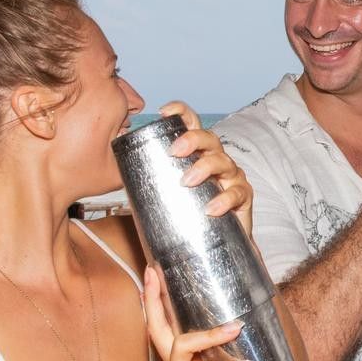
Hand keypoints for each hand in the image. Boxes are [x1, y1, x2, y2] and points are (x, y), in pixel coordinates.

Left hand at [160, 101, 253, 234]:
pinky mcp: (243, 197)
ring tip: (187, 181)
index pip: (192, 126)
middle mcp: (216, 161)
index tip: (163, 112)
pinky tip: (210, 209)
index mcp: (197, 155)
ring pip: (224, 162)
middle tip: (174, 151)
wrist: (216, 247)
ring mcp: (232, 178)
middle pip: (209, 139)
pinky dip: (224, 199)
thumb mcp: (168, 197)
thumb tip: (118, 178)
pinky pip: (237, 193)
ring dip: (205, 167)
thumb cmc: (188, 216)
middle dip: (192, 139)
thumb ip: (150, 186)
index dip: (181, 112)